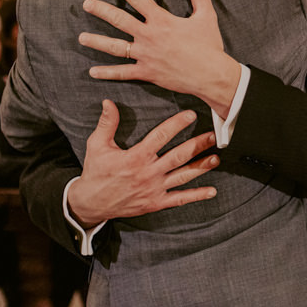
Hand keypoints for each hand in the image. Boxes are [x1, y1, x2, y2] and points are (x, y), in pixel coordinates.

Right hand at [67, 100, 218, 227]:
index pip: (161, 136)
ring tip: (216, 158)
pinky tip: (212, 191)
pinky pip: (179, 199)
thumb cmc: (96, 172)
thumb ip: (106, 124)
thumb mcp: (97, 146)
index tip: (191, 115)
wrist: (90, 203)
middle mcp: (148, 173)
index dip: (177, 124)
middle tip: (213, 136)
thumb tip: (108, 102)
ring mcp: (153, 189)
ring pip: (183, 176)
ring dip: (201, 167)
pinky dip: (197, 195)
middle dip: (197, 145)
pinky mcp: (155, 203)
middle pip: (178, 156)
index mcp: (136, 157)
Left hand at [78, 0, 239, 117]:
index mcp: (162, 21)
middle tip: (86, 4)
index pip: (139, 0)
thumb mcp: (206, 16)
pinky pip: (123, 73)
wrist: (211, 75)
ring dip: (97, 42)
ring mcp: (146, 56)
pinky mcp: (147, 72)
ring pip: (116, 47)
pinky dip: (108, 73)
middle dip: (101, 11)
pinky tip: (93, 72)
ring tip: (81, 37)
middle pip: (120, 20)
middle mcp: (149, 36)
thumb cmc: (209, 45)